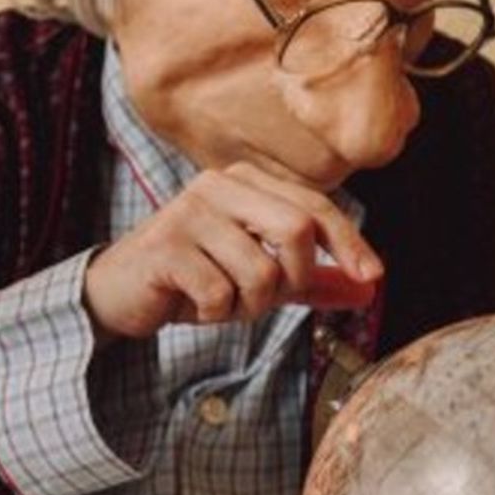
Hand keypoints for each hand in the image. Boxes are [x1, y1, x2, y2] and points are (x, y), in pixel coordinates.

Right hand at [82, 162, 380, 340]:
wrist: (122, 293)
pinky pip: (221, 294)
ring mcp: (189, 212)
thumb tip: (369, 289)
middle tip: (268, 296)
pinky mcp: (165, 247)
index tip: (373, 277)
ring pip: (261, 272)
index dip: (349, 243)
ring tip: (220, 299)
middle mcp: (219, 185)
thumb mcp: (261, 276)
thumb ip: (313, 280)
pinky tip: (194, 303)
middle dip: (295, 277)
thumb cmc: (196, 277)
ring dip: (249, 304)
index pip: (316, 207)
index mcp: (247, 181)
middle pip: (297, 230)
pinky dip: (217, 313)